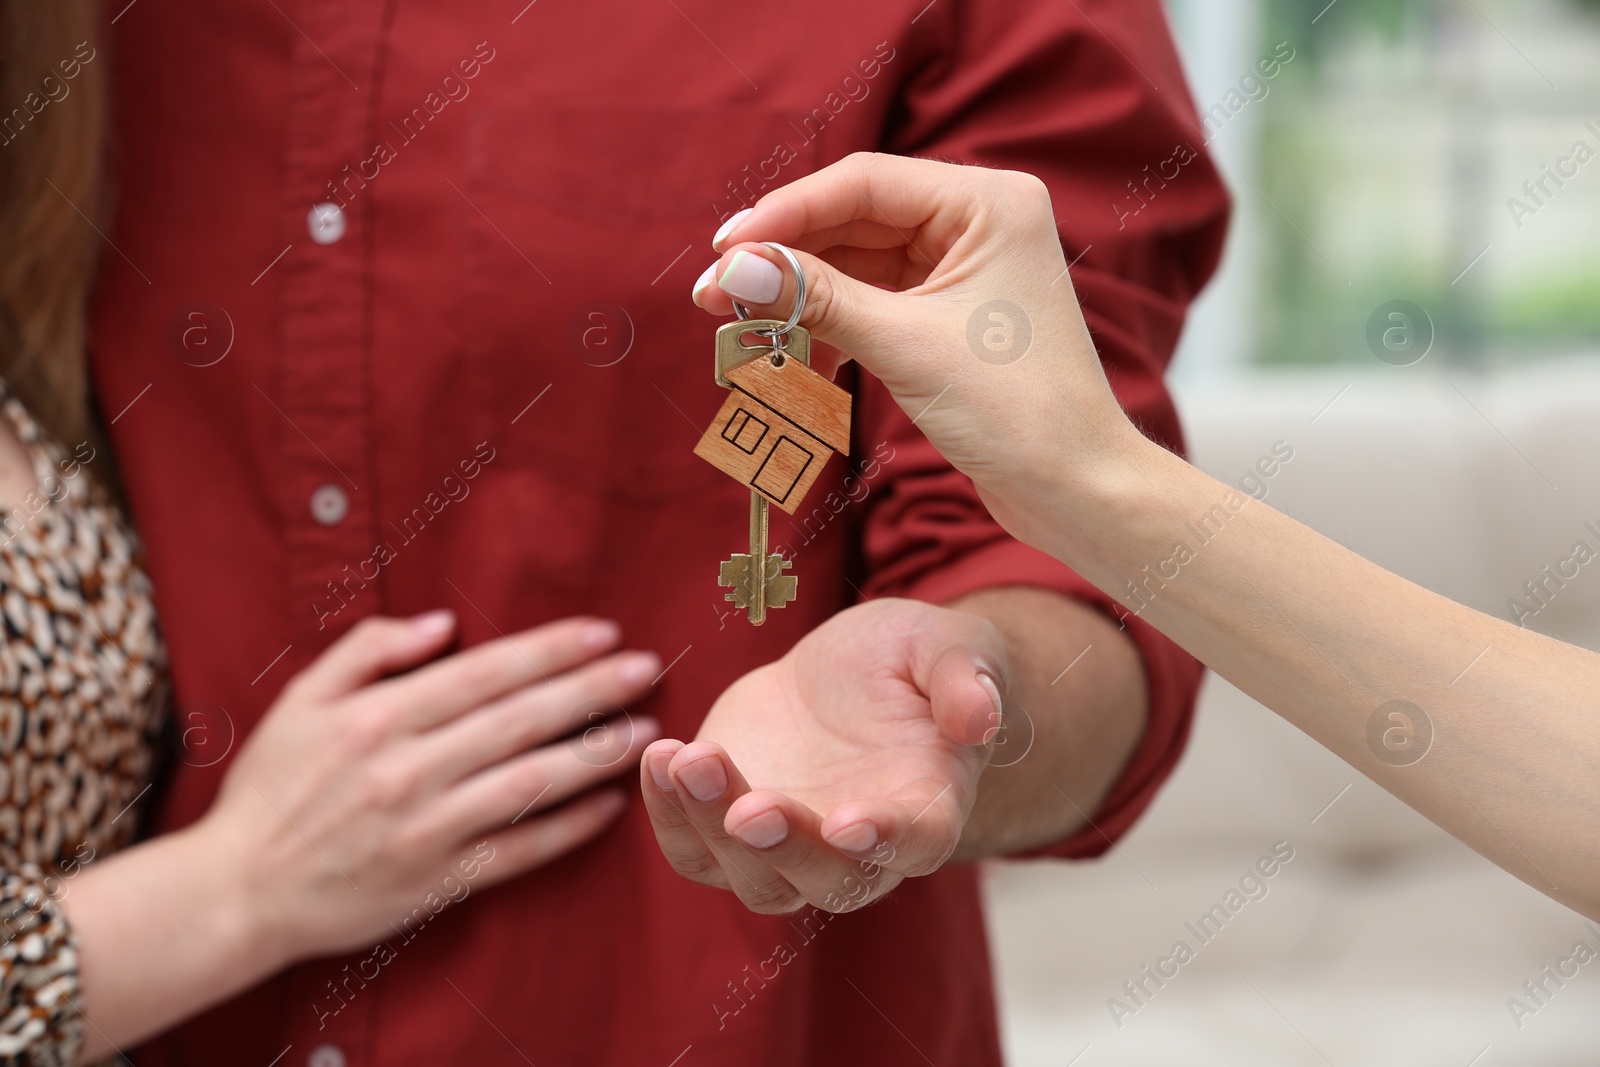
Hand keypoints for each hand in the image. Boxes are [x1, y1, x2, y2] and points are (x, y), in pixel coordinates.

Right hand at [193, 611, 660, 965]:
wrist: (239, 891)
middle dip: (592, 690)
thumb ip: (367, 650)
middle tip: (649, 668)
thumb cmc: (273, 787)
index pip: (485, 673)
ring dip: (595, 755)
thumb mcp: (301, 700)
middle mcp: (408, 769)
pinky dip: (567, 829)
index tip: (604, 633)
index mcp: (377, 718)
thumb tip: (443, 623)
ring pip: (530, 783)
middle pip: (520, 720)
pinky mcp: (438, 879)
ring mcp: (427, 828)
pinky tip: (609, 806)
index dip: (550, 650)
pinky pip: (518, 850)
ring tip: (645, 730)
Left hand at [639, 599, 1004, 913]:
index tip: (847, 824)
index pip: (913, 844)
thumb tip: (979, 717)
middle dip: (784, 848)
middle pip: (824, 881)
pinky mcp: (727, 827)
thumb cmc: (913, 662)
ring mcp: (788, 848)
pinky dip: (669, 813)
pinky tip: (658, 755)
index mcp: (927, 808)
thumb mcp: (947, 644)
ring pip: (750, 876)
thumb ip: (966, 678)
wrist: (848, 675)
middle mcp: (858, 850)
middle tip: (750, 809)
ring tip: (685, 760)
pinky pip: (692, 847)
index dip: (884, 839)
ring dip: (712, 828)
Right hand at [691, 152, 1145, 548]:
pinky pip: (874, 300)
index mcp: (988, 201)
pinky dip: (831, 322)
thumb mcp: (904, 346)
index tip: (724, 248)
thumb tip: (732, 268)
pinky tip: (789, 348)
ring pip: (858, 263)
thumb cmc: (1016, 411)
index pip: (864, 183)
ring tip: (739, 322)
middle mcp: (980, 222)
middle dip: (786, 256)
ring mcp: (966, 268)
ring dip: (801, 293)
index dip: (786, 212)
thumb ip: (816, 298)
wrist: (1075, 491)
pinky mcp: (952, 315)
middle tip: (716, 292)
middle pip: (855, 219)